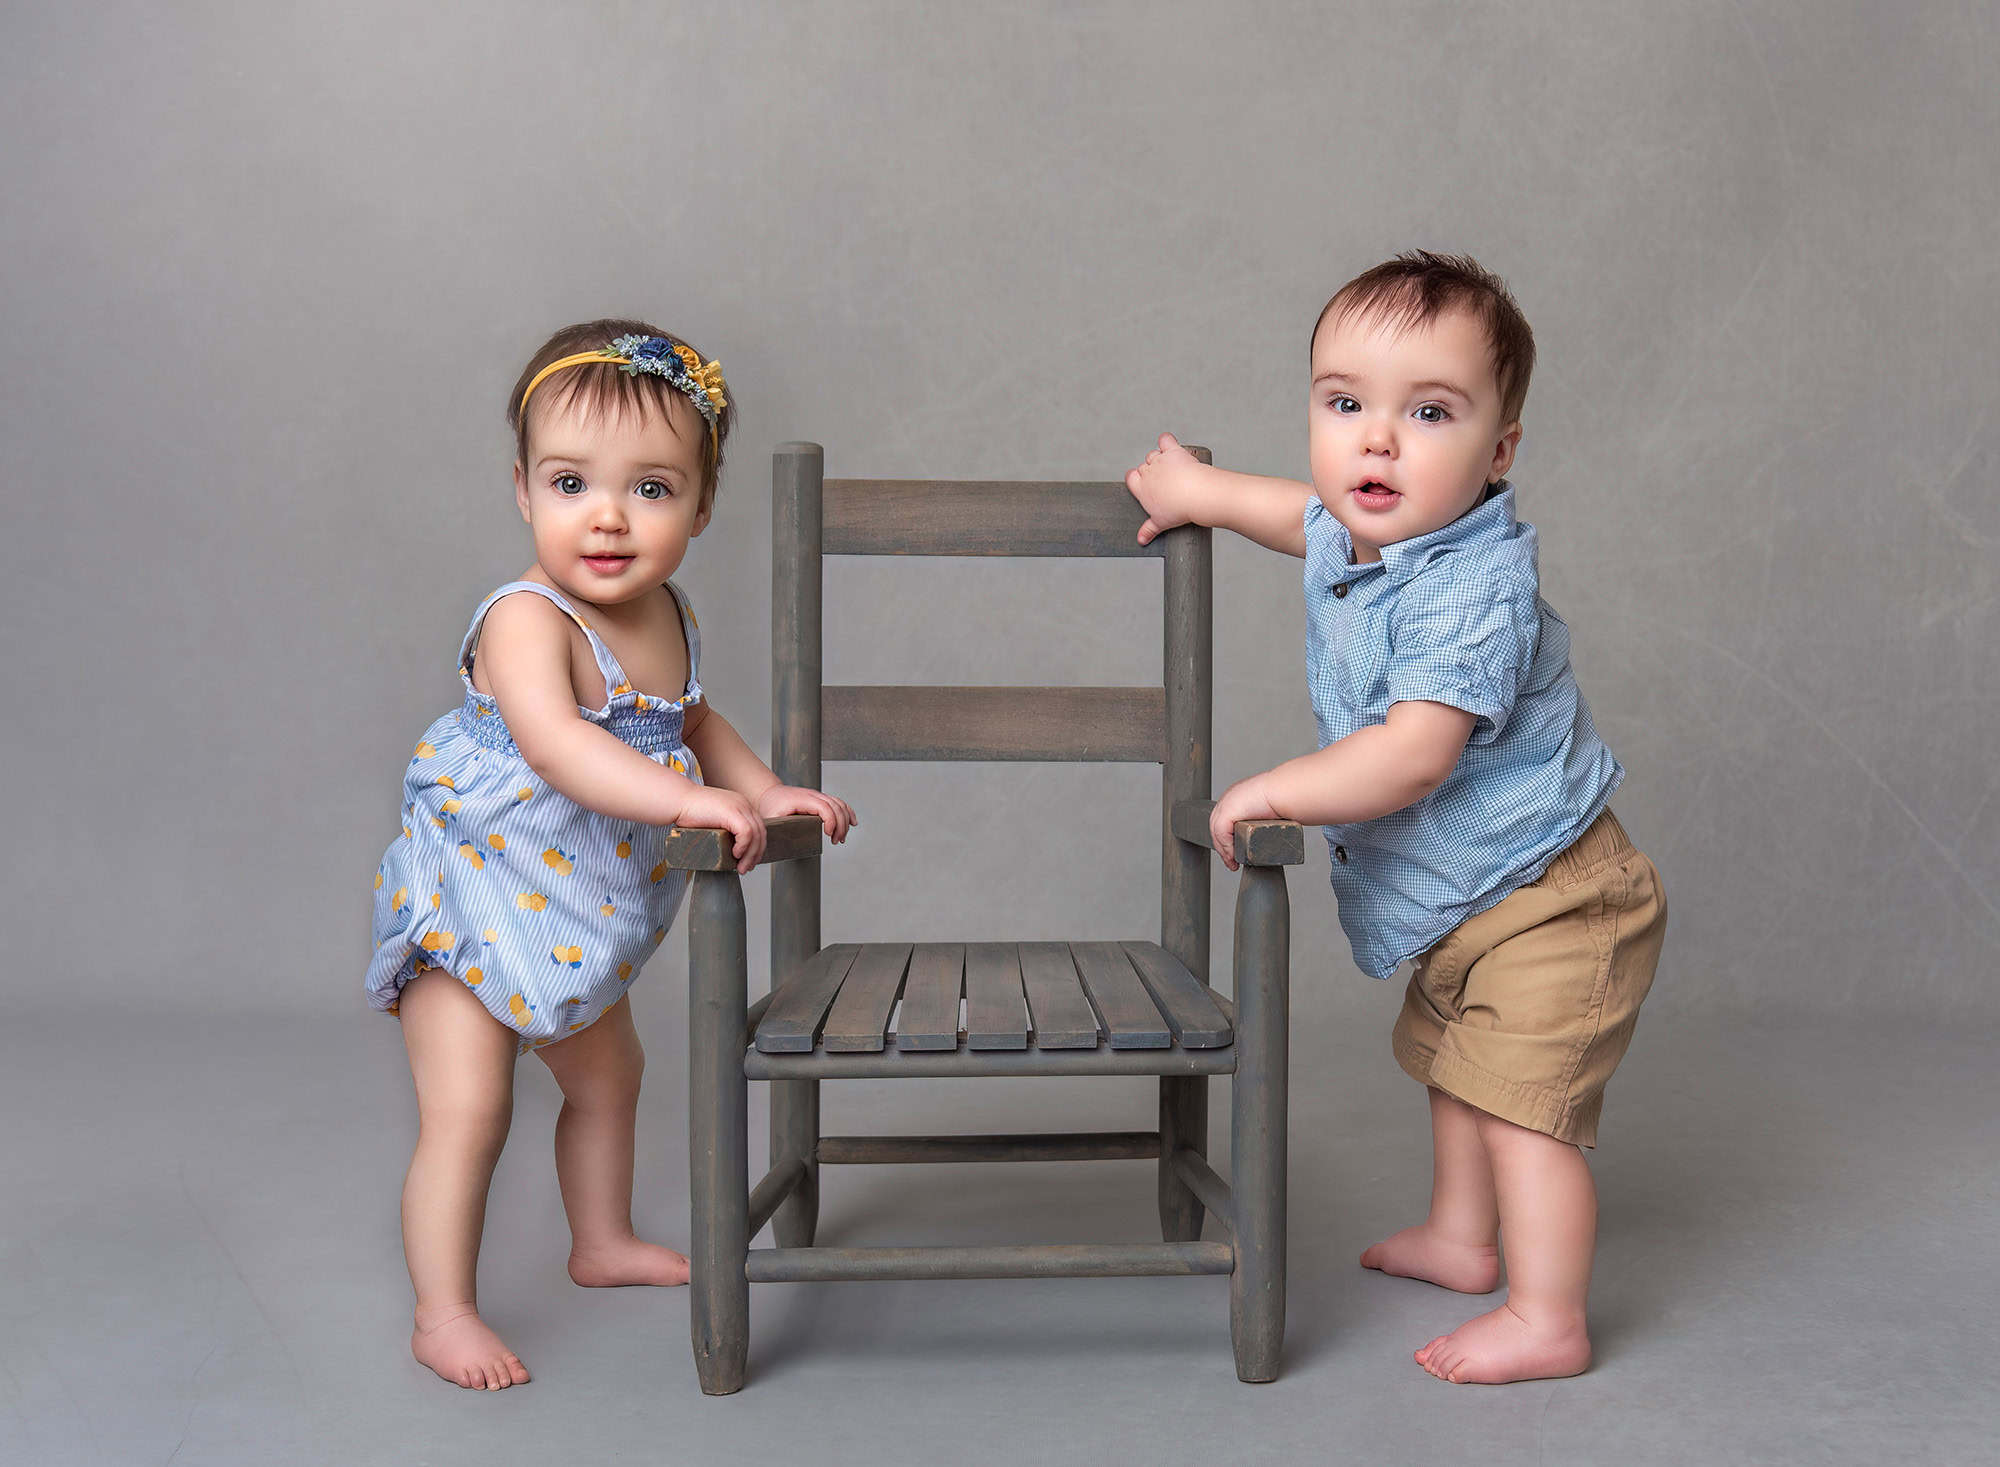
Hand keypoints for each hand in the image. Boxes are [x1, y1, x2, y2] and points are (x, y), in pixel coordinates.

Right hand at [674, 784, 765, 873]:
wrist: (678, 800)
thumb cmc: (690, 812)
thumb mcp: (714, 820)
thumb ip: (725, 830)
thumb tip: (729, 851)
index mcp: (741, 805)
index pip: (759, 828)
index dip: (757, 847)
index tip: (750, 861)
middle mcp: (743, 804)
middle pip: (761, 832)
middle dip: (756, 854)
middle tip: (747, 868)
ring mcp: (739, 806)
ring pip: (756, 834)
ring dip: (750, 854)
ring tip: (741, 867)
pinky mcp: (731, 812)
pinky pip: (746, 832)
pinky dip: (744, 846)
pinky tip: (735, 854)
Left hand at [756, 784, 858, 843]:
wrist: (769, 794)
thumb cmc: (769, 806)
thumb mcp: (772, 819)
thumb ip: (780, 829)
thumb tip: (787, 844)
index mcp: (802, 799)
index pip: (824, 807)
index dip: (831, 821)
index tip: (829, 835)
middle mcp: (813, 795)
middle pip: (836, 807)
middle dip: (840, 826)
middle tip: (836, 841)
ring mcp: (818, 796)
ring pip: (840, 805)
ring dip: (845, 821)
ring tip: (841, 838)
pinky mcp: (820, 799)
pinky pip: (838, 803)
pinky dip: (847, 812)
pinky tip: (852, 823)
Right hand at [1125, 432, 1209, 546]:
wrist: (1198, 496)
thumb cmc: (1180, 510)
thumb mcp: (1161, 523)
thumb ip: (1148, 529)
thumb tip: (1141, 540)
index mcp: (1141, 488)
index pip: (1130, 477)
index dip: (1136, 479)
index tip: (1145, 485)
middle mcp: (1148, 472)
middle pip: (1143, 466)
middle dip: (1151, 472)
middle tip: (1164, 482)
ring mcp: (1161, 461)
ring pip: (1153, 454)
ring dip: (1158, 459)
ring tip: (1170, 469)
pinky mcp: (1174, 451)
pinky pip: (1165, 440)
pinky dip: (1166, 441)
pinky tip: (1168, 445)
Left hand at [1209, 775, 1280, 872]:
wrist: (1283, 792)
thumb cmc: (1283, 798)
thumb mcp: (1267, 809)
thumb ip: (1260, 818)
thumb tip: (1263, 833)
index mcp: (1237, 797)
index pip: (1223, 821)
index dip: (1226, 839)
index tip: (1233, 853)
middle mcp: (1229, 799)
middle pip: (1217, 828)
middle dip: (1223, 848)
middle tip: (1232, 863)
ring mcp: (1226, 804)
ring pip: (1217, 832)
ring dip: (1225, 850)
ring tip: (1233, 863)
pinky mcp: (1227, 811)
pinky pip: (1221, 833)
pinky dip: (1226, 847)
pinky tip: (1233, 856)